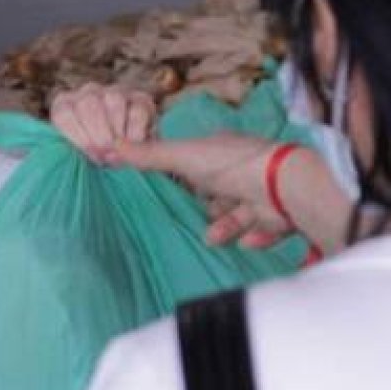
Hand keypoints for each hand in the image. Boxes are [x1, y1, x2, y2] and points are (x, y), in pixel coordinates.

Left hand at [51, 84, 156, 162]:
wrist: (126, 159)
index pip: (63, 113)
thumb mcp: (74, 158)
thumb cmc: (94, 159)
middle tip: (104, 153)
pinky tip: (134, 142)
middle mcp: (87, 93)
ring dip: (116, 130)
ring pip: (113, 100)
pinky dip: (135, 130)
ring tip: (118, 150)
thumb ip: (64, 153)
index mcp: (64, 105)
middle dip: (97, 133)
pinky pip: (137, 109)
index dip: (76, 135)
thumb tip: (50, 152)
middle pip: (88, 103)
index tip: (87, 152)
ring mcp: (114, 92)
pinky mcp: (140, 98)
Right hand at [107, 134, 353, 253]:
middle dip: (206, 209)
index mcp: (222, 151)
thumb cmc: (230, 166)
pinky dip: (251, 238)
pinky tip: (245, 241)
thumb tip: (109, 148)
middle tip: (193, 220)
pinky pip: (258, 232)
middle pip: (217, 193)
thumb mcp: (182, 156)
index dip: (186, 178)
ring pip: (235, 216)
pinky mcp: (276, 217)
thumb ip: (149, 157)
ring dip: (224, 227)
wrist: (281, 187)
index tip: (170, 193)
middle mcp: (243, 171)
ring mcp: (261, 194)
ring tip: (214, 237)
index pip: (199, 165)